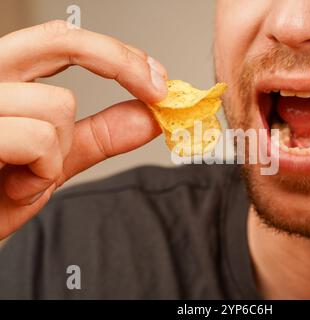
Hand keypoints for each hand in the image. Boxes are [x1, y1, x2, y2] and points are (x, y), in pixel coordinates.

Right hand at [0, 20, 166, 238]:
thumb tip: (147, 117)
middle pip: (62, 40)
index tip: (157, 78)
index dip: (118, 54)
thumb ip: (100, 136)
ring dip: (58, 154)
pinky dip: (41, 173)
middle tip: (156, 90)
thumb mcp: (55, 160)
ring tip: (27, 176)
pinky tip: (14, 186)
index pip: (62, 40)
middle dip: (122, 63)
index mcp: (4, 80)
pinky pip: (37, 138)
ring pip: (57, 104)